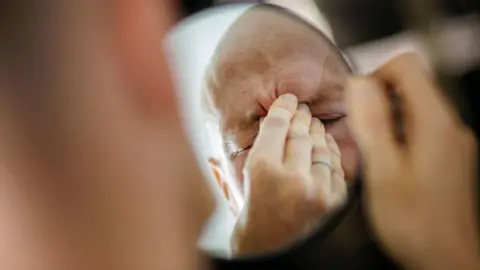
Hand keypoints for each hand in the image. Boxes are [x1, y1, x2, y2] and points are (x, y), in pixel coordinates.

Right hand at [231, 94, 346, 255]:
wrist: (270, 253)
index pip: (276, 126)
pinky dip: (330, 151)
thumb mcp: (241, 183)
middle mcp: (292, 179)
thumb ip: (253, 149)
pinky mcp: (334, 202)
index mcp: (262, 171)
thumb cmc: (251, 220)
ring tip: (312, 123)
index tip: (287, 100)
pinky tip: (324, 143)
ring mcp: (318, 191)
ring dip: (316, 131)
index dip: (283, 108)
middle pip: (300, 133)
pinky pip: (335, 165)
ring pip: (320, 147)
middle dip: (300, 117)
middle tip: (300, 109)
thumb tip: (267, 122)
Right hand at [347, 53, 478, 268]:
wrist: (446, 259)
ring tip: (374, 153)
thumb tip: (359, 82)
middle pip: (411, 84)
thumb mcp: (383, 171)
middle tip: (362, 135)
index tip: (359, 105)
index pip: (407, 65)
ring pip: (414, 107)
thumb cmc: (415, 223)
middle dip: (379, 101)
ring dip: (387, 119)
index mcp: (435, 122)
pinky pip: (421, 128)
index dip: (376, 76)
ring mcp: (453, 141)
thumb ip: (371, 123)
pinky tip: (389, 164)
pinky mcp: (449, 156)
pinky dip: (399, 135)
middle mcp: (450, 125)